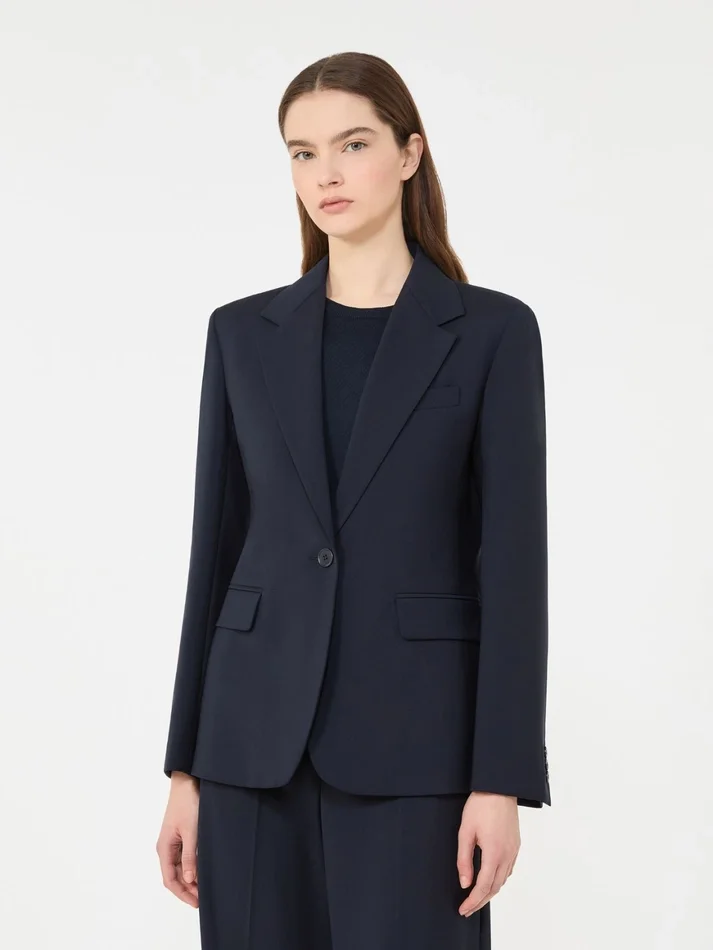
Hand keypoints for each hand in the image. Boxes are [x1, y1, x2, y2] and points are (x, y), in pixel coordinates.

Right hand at [156, 772, 200, 907]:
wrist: (187, 783)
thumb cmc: (187, 804)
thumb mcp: (191, 831)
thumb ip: (190, 856)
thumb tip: (189, 879)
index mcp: (164, 848)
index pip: (170, 879)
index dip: (182, 893)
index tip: (196, 902)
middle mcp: (166, 847)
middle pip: (174, 876)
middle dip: (187, 889)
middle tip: (203, 898)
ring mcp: (173, 842)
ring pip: (179, 868)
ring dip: (190, 879)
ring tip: (204, 887)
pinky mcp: (180, 836)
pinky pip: (184, 858)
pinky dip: (192, 867)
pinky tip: (202, 870)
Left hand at [456, 790, 520, 916]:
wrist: (500, 787)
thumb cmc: (481, 806)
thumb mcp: (465, 831)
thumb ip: (464, 859)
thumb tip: (465, 883)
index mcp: (494, 853)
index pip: (483, 886)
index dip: (472, 901)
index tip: (463, 909)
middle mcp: (507, 855)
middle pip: (495, 888)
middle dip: (480, 901)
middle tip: (467, 909)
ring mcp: (514, 850)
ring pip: (503, 880)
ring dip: (490, 892)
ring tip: (476, 897)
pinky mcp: (516, 845)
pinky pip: (508, 869)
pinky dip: (498, 880)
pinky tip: (490, 879)